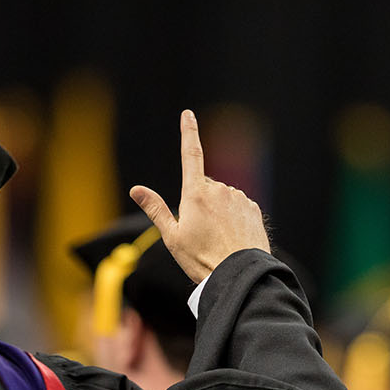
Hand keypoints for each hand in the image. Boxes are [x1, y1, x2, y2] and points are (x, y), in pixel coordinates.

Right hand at [130, 109, 270, 282]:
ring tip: (217, 239)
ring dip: (218, 212)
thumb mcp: (172, 236)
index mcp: (196, 193)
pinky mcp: (253, 208)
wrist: (239, 274)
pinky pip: (238, 207)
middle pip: (204, 188)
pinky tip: (232, 238)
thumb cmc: (201, 258)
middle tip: (199, 233)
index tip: (188, 114)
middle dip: (200, 203)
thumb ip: (155, 208)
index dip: (188, 132)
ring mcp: (239, 198)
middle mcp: (220, 190)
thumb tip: (136, 189)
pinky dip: (233, 218)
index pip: (191, 154)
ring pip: (222, 199)